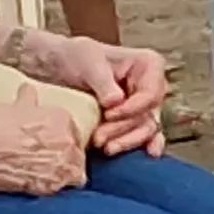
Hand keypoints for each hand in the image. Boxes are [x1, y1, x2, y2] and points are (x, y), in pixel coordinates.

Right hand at [0, 94, 90, 196]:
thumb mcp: (4, 107)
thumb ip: (24, 104)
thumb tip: (28, 94)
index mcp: (58, 118)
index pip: (71, 128)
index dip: (58, 133)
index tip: (46, 137)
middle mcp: (64, 144)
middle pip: (77, 152)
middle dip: (64, 153)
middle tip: (44, 155)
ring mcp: (57, 169)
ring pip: (73, 174)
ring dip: (62, 172)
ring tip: (42, 170)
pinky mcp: (44, 190)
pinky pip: (58, 189)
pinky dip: (50, 187)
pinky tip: (34, 181)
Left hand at [24, 32, 169, 156]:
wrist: (61, 68)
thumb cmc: (76, 58)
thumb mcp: (88, 63)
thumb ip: (104, 82)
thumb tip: (117, 101)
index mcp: (148, 65)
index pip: (151, 94)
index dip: (132, 109)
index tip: (108, 114)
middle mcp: (153, 85)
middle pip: (148, 115)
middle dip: (124, 129)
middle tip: (99, 138)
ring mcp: (145, 105)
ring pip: (146, 130)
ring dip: (126, 141)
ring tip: (105, 148)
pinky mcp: (135, 120)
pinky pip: (145, 137)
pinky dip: (140, 145)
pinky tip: (144, 156)